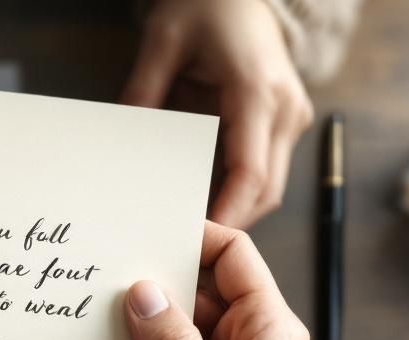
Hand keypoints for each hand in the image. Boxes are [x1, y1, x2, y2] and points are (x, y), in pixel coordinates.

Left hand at [121, 0, 313, 228]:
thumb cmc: (205, 6)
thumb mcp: (162, 42)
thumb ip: (141, 93)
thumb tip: (117, 141)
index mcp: (258, 93)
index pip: (250, 174)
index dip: (225, 215)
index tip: (193, 240)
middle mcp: (285, 110)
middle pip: (266, 190)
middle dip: (229, 222)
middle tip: (181, 246)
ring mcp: (291, 117)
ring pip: (270, 185)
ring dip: (234, 209)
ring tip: (187, 229)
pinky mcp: (284, 121)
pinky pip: (264, 168)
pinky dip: (237, 190)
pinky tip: (200, 201)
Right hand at [125, 221, 309, 339]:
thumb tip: (144, 293)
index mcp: (268, 333)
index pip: (234, 257)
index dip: (194, 238)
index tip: (147, 233)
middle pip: (200, 291)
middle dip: (157, 283)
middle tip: (110, 276)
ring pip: (178, 327)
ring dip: (143, 323)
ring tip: (100, 316)